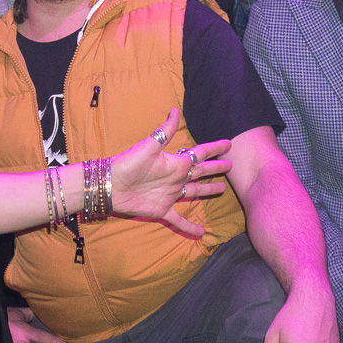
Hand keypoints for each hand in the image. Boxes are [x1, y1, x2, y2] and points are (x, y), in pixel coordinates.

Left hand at [105, 108, 232, 234]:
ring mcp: (170, 194)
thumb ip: (165, 130)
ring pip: (194, 192)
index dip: (214, 148)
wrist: (111, 185)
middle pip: (201, 172)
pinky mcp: (162, 210)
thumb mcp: (149, 146)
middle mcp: (176, 177)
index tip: (229, 143)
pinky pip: (179, 219)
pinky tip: (202, 233)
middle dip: (216, 168)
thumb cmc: (129, 163)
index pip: (200, 153)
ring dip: (208, 191)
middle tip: (231, 165)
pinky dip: (189, 227)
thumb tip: (175, 109)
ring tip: (222, 189)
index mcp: (176, 162)